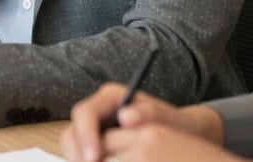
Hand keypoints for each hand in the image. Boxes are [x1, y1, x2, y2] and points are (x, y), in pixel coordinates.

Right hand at [61, 83, 224, 161]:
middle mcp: (98, 112)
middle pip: (72, 132)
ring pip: (72, 146)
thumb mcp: (165, 118)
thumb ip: (148, 114)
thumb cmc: (173, 125)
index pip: (85, 113)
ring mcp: (94, 130)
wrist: (180, 135)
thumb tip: (126, 116)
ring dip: (78, 160)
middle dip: (77, 154)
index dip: (85, 135)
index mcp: (109, 98)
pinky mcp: (95, 146)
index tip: (94, 158)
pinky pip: (81, 156)